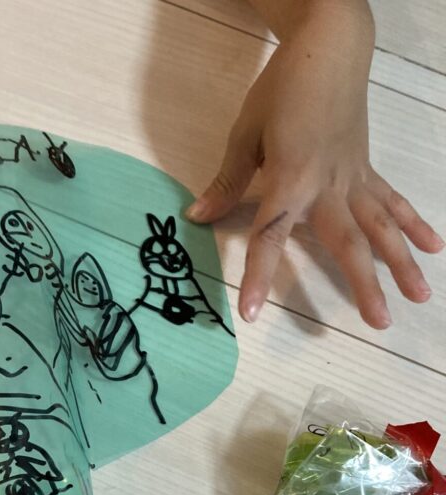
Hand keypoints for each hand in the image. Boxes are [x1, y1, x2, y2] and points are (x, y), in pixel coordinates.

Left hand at [186, 3, 442, 329]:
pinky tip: (434, 248)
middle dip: (363, 283)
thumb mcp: (245, 135)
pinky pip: (393, 202)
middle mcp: (328, 186)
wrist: (328, 47)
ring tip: (420, 296)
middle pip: (347, 242)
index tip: (252, 313)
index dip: (259, 276)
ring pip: (381, 228)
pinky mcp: (367, 170)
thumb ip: (227, 182)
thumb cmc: (282, 89)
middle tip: (378, 322)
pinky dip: (414, 224)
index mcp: (291, 179)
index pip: (269, 237)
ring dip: (401, 263)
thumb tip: (196, 217)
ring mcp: (354, 179)